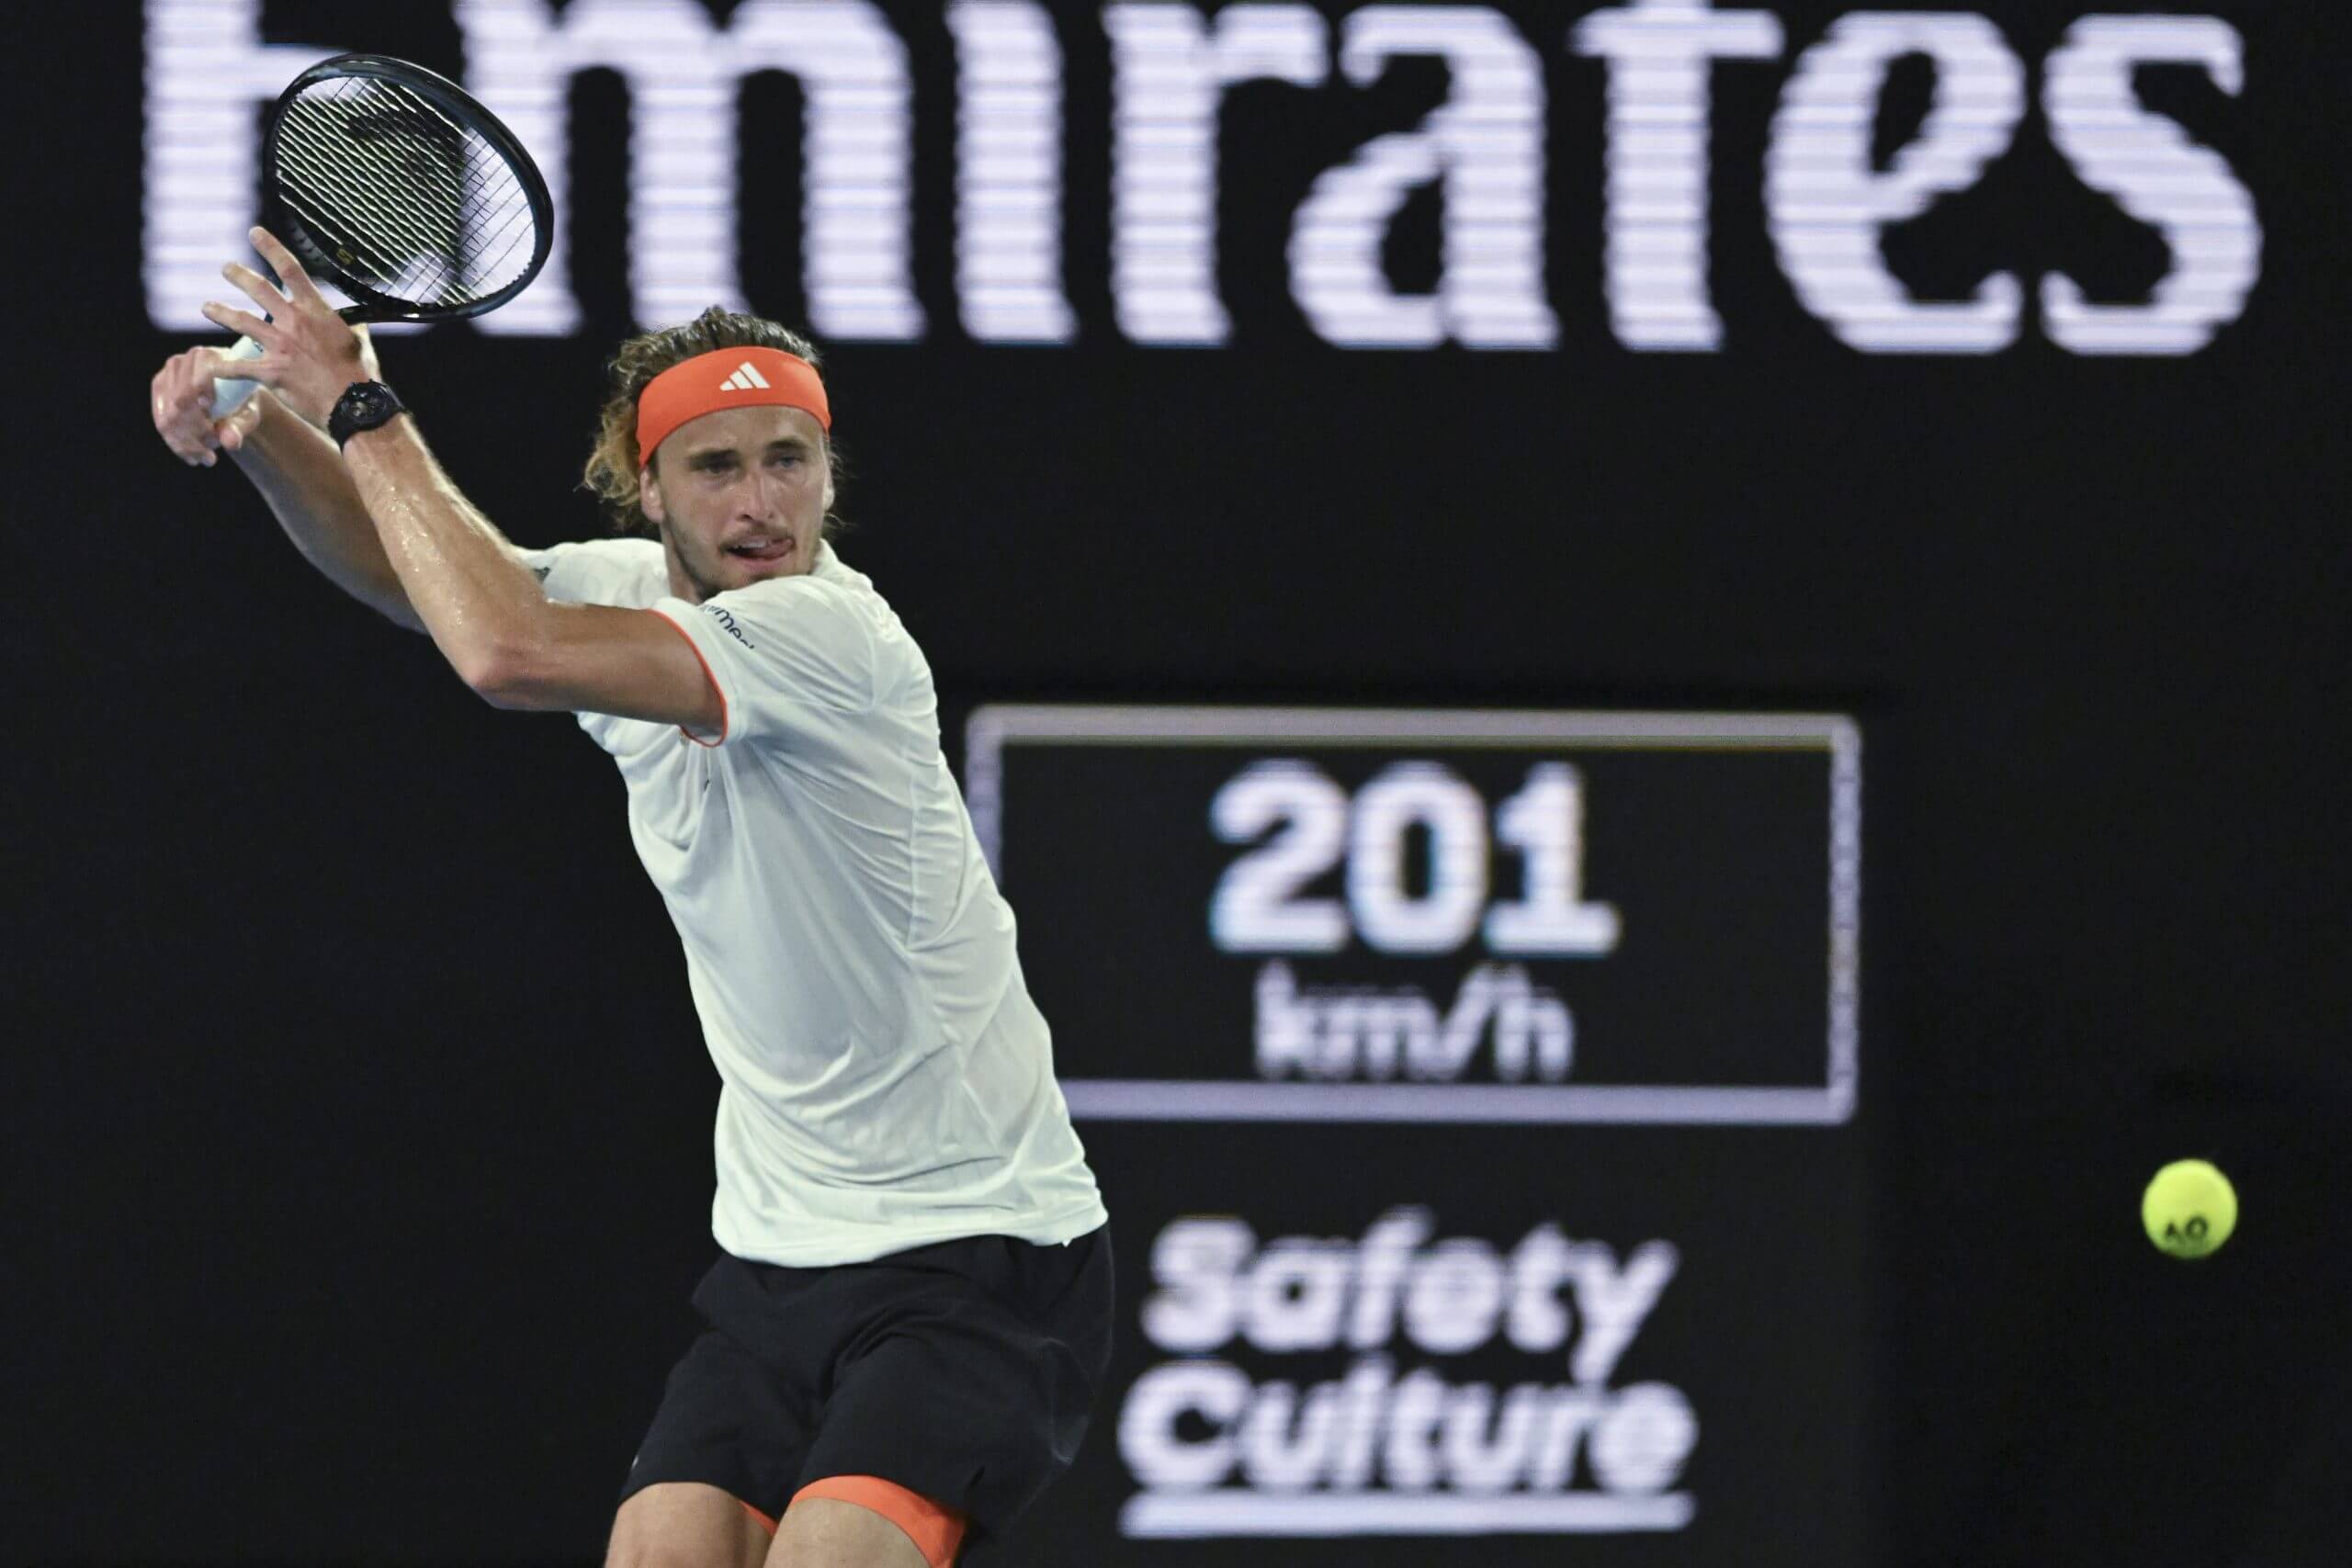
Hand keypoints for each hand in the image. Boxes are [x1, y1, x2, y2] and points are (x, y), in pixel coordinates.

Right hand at [151, 345, 265, 467]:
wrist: (232, 397)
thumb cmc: (243, 402)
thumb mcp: (247, 415)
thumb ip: (240, 426)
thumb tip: (230, 442)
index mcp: (209, 357)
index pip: (198, 382)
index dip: (200, 407)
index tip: (213, 429)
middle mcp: (182, 362)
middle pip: (179, 403)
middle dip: (196, 433)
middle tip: (214, 452)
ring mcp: (166, 375)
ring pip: (168, 417)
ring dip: (186, 444)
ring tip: (207, 459)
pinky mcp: (158, 389)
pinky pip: (160, 421)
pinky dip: (176, 443)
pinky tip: (191, 457)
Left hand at [200, 227, 380, 429]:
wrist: (354, 405)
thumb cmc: (360, 373)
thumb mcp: (358, 339)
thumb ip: (347, 325)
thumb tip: (349, 319)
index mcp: (316, 311)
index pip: (290, 270)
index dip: (270, 248)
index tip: (254, 234)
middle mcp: (294, 323)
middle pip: (259, 289)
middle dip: (238, 275)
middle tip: (227, 268)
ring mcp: (279, 347)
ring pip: (241, 321)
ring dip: (221, 312)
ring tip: (207, 307)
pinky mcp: (270, 372)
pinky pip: (237, 367)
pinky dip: (221, 367)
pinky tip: (208, 365)